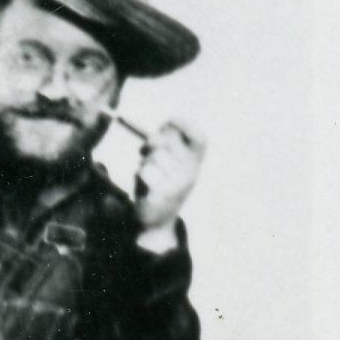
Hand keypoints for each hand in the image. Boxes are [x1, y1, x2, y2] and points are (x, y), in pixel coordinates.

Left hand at [133, 119, 204, 233]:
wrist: (157, 219)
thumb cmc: (162, 184)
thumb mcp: (170, 161)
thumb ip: (169, 141)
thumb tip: (168, 123)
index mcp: (194, 163)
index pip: (198, 138)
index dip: (185, 125)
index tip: (171, 120)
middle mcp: (190, 173)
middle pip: (166, 142)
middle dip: (152, 143)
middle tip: (148, 152)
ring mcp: (177, 185)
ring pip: (153, 157)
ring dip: (146, 163)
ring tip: (150, 176)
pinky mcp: (162, 195)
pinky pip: (144, 172)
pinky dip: (140, 176)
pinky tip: (146, 187)